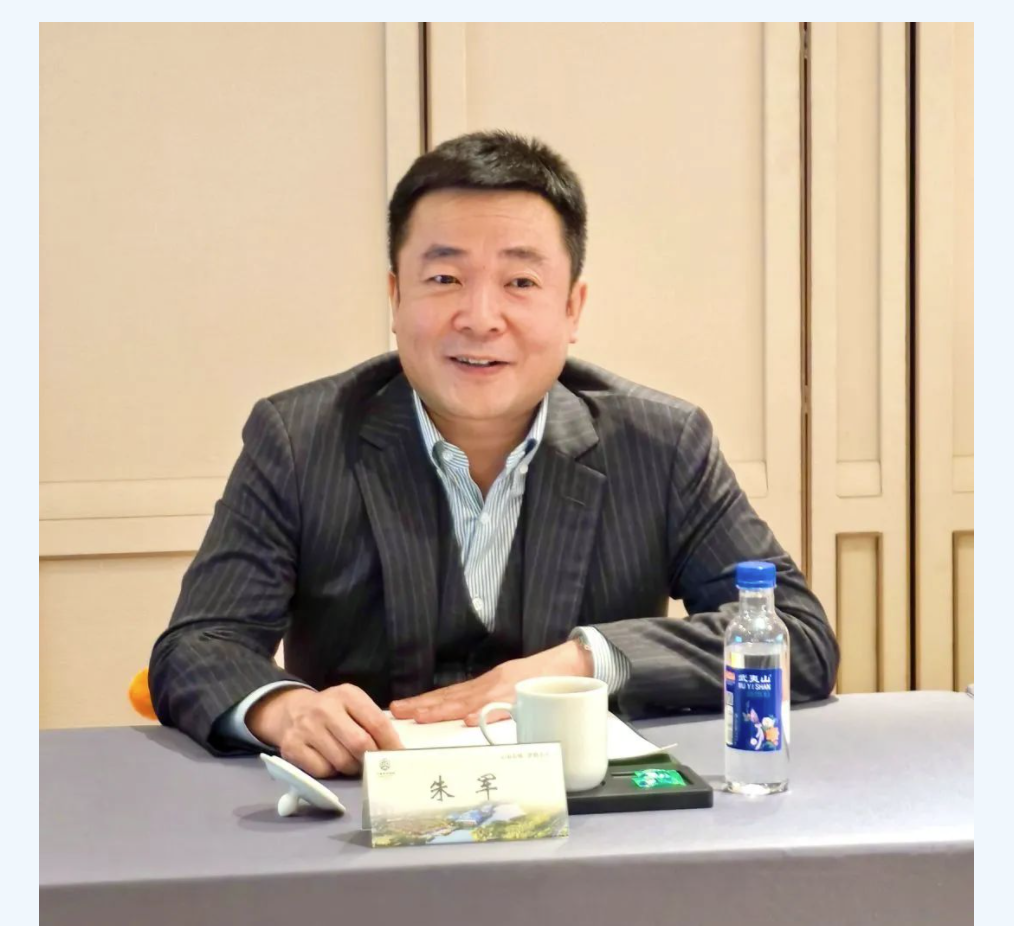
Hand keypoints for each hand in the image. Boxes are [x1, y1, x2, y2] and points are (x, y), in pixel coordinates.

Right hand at [247, 684, 402, 777]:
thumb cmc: (331, 710)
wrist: (289, 710)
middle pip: (360, 744)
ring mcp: (307, 728)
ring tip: (352, 762)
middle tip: (375, 765)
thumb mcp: (352, 704)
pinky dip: (331, 771)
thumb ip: (372, 721)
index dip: (391, 743)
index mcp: (347, 695)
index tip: (399, 756)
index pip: (377, 722)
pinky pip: (323, 770)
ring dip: (352, 768)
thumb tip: (394, 750)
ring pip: (342, 761)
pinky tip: (330, 761)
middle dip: (371, 759)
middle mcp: (325, 709)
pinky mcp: (292, 748)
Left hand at [389, 640, 592, 725]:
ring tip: (420, 717)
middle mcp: (491, 683)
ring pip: (468, 700)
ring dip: (442, 709)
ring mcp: (505, 689)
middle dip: (424, 705)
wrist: (573, 661)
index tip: (403, 707)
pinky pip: (501, 707)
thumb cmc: (544, 676)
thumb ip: (492, 700)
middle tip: (398, 711)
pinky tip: (466, 720)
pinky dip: (483, 713)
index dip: (426, 700)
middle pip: (452, 695)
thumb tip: (468, 718)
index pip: (450, 693)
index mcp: (488, 683)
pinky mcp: (522, 695)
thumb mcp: (512, 686)